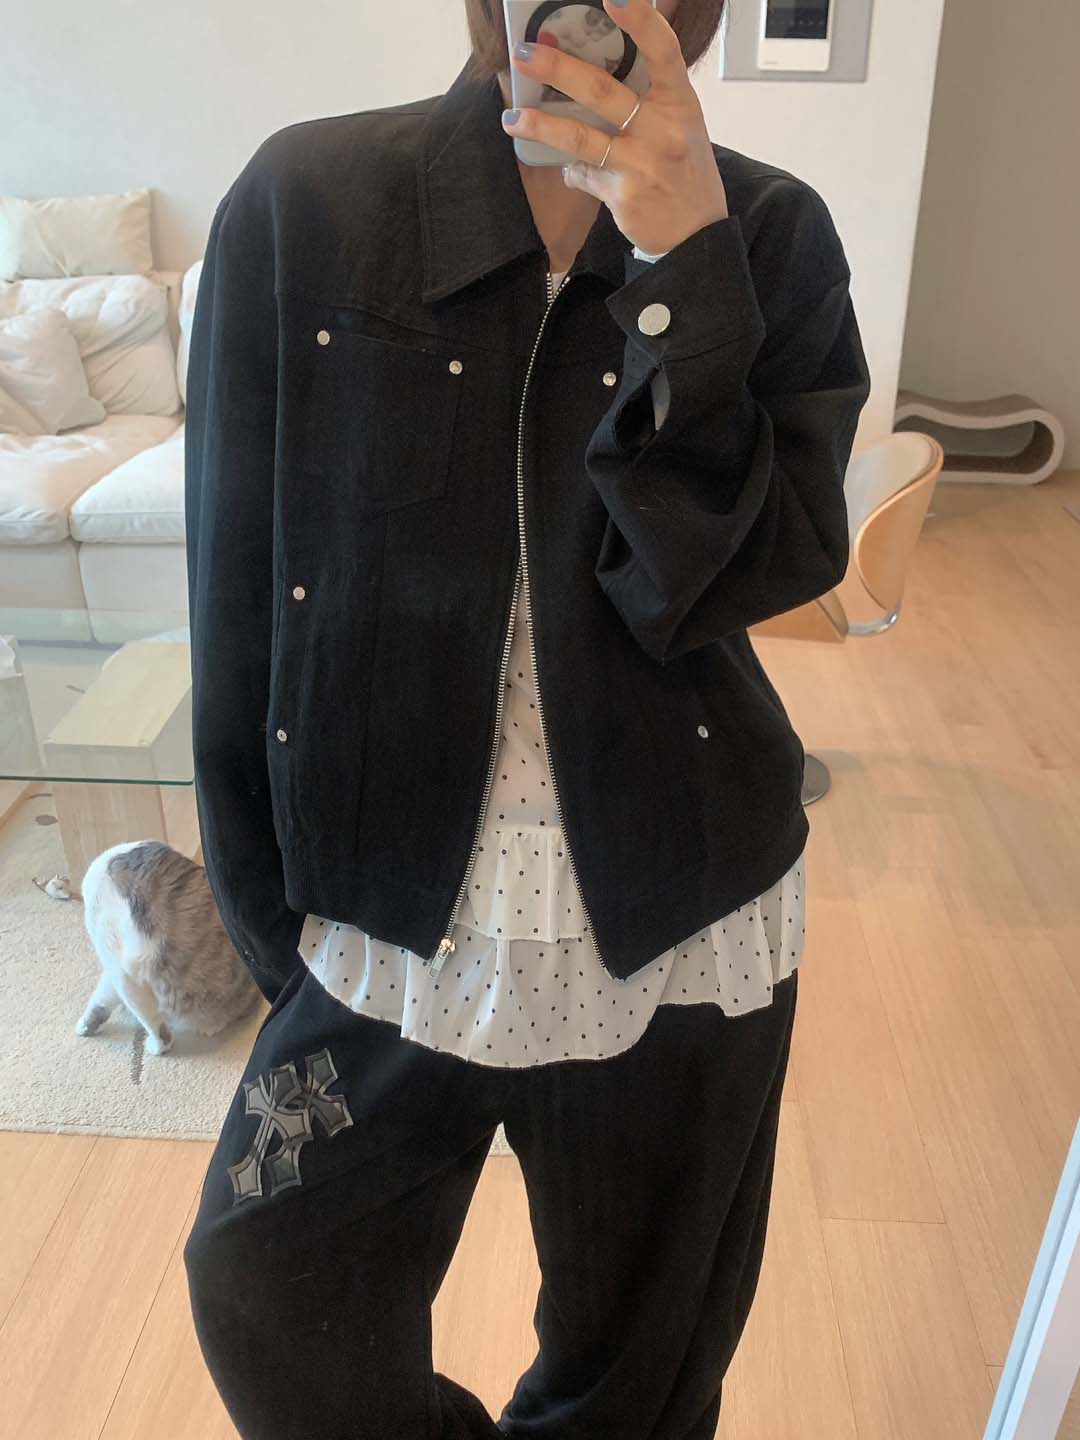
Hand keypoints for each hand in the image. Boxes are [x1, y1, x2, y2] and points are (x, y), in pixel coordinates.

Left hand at [503, 0, 728, 255]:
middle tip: (524, 53)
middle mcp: (663, 130)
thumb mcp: (683, 123)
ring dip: (541, 126)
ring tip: (512, 118)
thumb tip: (607, 52)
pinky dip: (572, 170)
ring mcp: (642, 163)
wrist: (696, 235)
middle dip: (557, 68)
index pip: (664, 51)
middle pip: (602, 91)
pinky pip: (582, 174)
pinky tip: (569, 168)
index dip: (641, 20)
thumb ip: (653, 91)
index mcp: (680, 102)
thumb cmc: (684, 171)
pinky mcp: (623, 195)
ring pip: (581, 137)